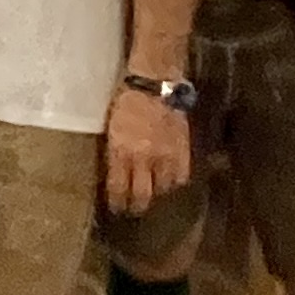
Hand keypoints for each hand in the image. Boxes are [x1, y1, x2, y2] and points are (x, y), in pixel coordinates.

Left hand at [103, 84, 191, 214]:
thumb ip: (114, 153)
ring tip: (153, 193)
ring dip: (157, 193)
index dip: (117, 202)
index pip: (118, 187)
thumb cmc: (127, 102)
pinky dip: (175, 181)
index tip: (116, 208)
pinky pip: (181, 176)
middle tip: (134, 210)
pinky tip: (170, 181)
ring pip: (163, 188)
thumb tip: (116, 174)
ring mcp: (165, 155)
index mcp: (121, 151)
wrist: (155, 85)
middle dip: (137, 206)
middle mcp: (144, 157)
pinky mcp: (183, 150)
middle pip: (142, 194)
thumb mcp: (111, 129)